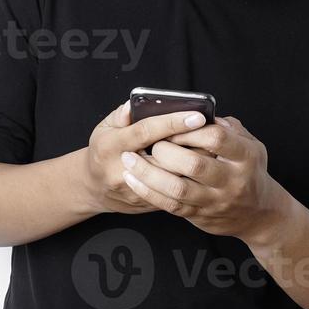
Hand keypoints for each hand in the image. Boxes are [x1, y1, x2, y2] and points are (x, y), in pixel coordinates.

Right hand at [80, 100, 208, 214]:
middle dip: (192, 144)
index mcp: (111, 146)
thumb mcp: (104, 128)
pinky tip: (205, 166)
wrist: (94, 188)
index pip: (145, 132)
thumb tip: (136, 104)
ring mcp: (135, 191)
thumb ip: (121, 115)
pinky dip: (191, 178)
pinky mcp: (147, 204)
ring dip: (195, 162)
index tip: (196, 115)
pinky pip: (175, 192)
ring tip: (214, 147)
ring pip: (174, 177)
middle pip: (165, 157)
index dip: (172, 123)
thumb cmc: (103, 151)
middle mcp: (122, 170)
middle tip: (214, 132)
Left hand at [118, 114, 289, 242]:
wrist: (261, 215)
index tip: (174, 122)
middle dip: (166, 150)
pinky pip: (170, 205)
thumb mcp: (252, 146)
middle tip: (150, 142)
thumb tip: (202, 112)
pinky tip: (134, 180)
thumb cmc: (251, 172)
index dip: (190, 129)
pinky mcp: (201, 216)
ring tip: (129, 159)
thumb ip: (230, 128)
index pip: (216, 137)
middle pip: (194, 163)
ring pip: (177, 188)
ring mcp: (216, 201)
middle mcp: (232, 180)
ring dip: (148, 173)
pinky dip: (149, 192)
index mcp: (245, 157)